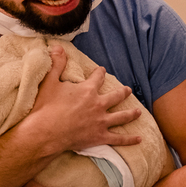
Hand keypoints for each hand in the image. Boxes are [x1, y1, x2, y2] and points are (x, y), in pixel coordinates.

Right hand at [18, 45, 143, 154]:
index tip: (102, 70)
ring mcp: (101, 121)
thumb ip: (57, 64)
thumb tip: (59, 47)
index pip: (97, 78)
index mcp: (88, 91)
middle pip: (115, 96)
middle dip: (122, 92)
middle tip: (128, 90)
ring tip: (139, 112)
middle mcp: (98, 105)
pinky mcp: (100, 136)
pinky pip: (118, 139)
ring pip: (122, 116)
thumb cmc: (46, 107)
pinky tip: (139, 139)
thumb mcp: (50, 82)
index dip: (100, 73)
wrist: (45, 132)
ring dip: (131, 114)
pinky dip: (129, 140)